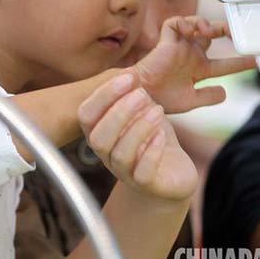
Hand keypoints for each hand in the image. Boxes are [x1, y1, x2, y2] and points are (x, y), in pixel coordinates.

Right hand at [78, 74, 197, 201]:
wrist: (173, 172)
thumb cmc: (152, 137)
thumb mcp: (143, 112)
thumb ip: (134, 95)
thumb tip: (132, 73)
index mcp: (98, 132)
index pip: (86, 115)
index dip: (104, 95)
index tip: (129, 76)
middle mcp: (105, 154)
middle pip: (98, 138)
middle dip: (118, 112)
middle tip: (142, 93)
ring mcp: (124, 172)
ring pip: (120, 154)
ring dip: (138, 129)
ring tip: (158, 110)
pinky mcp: (146, 185)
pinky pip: (142, 173)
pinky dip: (151, 153)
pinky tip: (162, 136)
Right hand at [133, 16, 254, 112]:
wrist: (142, 96)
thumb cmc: (161, 99)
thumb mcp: (191, 101)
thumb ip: (208, 97)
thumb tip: (225, 91)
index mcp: (198, 70)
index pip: (225, 64)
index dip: (242, 63)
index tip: (258, 60)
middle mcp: (191, 56)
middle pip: (213, 36)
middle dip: (227, 30)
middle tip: (237, 32)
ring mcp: (179, 47)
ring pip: (195, 25)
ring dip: (205, 24)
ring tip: (211, 31)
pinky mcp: (166, 41)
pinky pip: (175, 23)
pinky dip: (184, 23)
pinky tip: (191, 31)